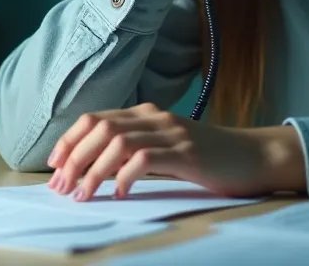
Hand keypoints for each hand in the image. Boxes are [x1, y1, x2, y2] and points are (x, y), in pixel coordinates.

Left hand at [45, 103, 305, 200]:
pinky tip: (120, 194)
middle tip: (61, 186)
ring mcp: (171, 132)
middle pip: (100, 128)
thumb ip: (136, 151)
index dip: (69, 140)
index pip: (95, 118)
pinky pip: (145, 159)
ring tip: (83, 194)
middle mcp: (155, 117)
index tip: (54, 166)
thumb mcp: (166, 149)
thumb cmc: (208, 157)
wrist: (253, 156)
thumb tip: (97, 169)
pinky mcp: (186, 152)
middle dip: (74, 157)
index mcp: (146, 113)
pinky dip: (125, 177)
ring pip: (117, 143)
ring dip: (94, 171)